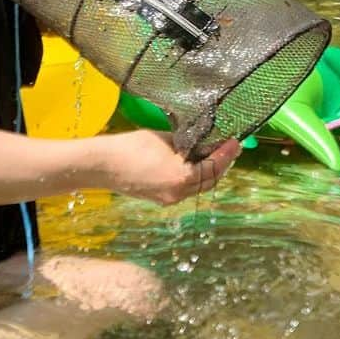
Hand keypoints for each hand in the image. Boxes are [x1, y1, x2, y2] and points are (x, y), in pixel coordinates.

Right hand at [93, 132, 240, 205]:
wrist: (104, 165)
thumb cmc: (132, 147)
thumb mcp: (167, 139)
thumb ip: (189, 144)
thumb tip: (206, 144)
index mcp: (181, 178)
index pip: (213, 167)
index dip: (226, 153)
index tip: (235, 140)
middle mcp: (178, 193)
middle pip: (209, 181)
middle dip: (221, 164)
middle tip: (231, 148)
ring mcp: (169, 199)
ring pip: (197, 186)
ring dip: (208, 171)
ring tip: (215, 154)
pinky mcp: (160, 198)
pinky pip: (185, 188)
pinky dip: (194, 176)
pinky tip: (195, 163)